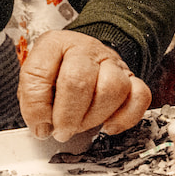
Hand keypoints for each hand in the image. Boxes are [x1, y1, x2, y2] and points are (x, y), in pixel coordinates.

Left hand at [18, 30, 150, 141]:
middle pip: (78, 81)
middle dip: (68, 116)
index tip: (39, 125)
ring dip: (94, 117)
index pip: (38, 74)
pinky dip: (125, 118)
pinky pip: (140, 96)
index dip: (36, 108)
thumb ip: (33, 99)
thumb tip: (43, 127)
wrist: (82, 57)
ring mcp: (112, 62)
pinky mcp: (131, 78)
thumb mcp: (33, 78)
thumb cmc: (56, 71)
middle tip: (61, 131)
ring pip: (112, 88)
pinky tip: (108, 125)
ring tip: (82, 125)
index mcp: (54, 44)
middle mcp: (85, 49)